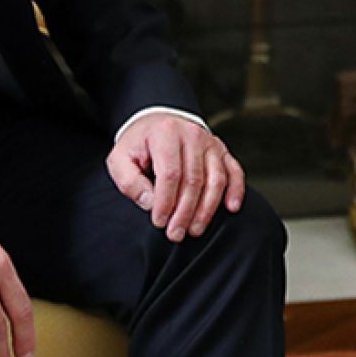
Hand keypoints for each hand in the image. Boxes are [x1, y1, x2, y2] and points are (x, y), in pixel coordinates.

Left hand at [106, 113, 246, 242]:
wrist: (158, 122)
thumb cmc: (138, 146)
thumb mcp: (120, 159)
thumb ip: (129, 181)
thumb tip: (150, 203)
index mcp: (165, 133)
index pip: (170, 174)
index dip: (166, 202)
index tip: (159, 222)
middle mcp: (192, 135)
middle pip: (194, 180)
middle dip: (185, 212)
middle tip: (176, 234)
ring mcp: (210, 142)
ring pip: (216, 179)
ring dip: (207, 209)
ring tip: (195, 230)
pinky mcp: (221, 150)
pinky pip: (234, 171)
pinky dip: (236, 190)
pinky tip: (231, 208)